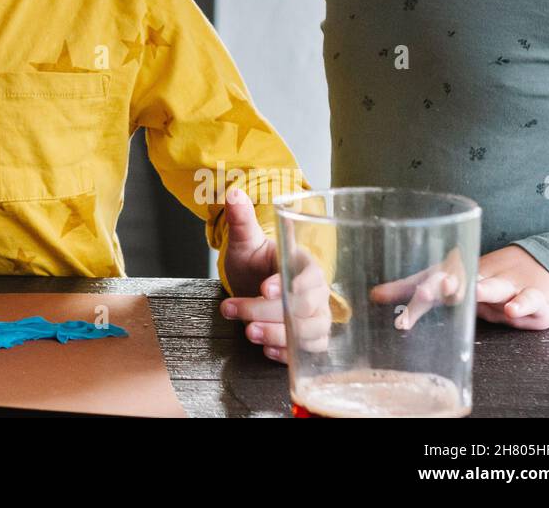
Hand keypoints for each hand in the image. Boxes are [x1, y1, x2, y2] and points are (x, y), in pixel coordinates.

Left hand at [219, 187, 333, 363]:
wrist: (253, 282)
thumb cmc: (254, 261)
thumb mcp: (244, 241)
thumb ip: (241, 220)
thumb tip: (233, 193)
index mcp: (303, 264)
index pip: (310, 276)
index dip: (291, 285)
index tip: (265, 289)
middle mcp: (315, 292)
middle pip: (306, 308)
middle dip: (271, 313)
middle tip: (239, 312)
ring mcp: (314, 317)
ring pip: (308, 332)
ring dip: (278, 336)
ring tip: (249, 332)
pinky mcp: (307, 338)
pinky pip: (308, 353)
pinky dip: (288, 355)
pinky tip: (266, 350)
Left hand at [368, 244, 548, 331]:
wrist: (540, 266)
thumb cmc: (485, 280)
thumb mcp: (452, 286)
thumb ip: (412, 291)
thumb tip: (373, 296)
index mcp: (458, 272)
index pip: (433, 279)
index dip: (418, 288)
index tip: (401, 296)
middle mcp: (481, 275)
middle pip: (461, 282)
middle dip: (444, 287)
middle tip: (426, 292)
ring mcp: (508, 286)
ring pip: (495, 287)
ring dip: (483, 290)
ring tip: (471, 292)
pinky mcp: (535, 298)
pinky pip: (529, 300)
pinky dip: (523, 304)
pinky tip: (513, 310)